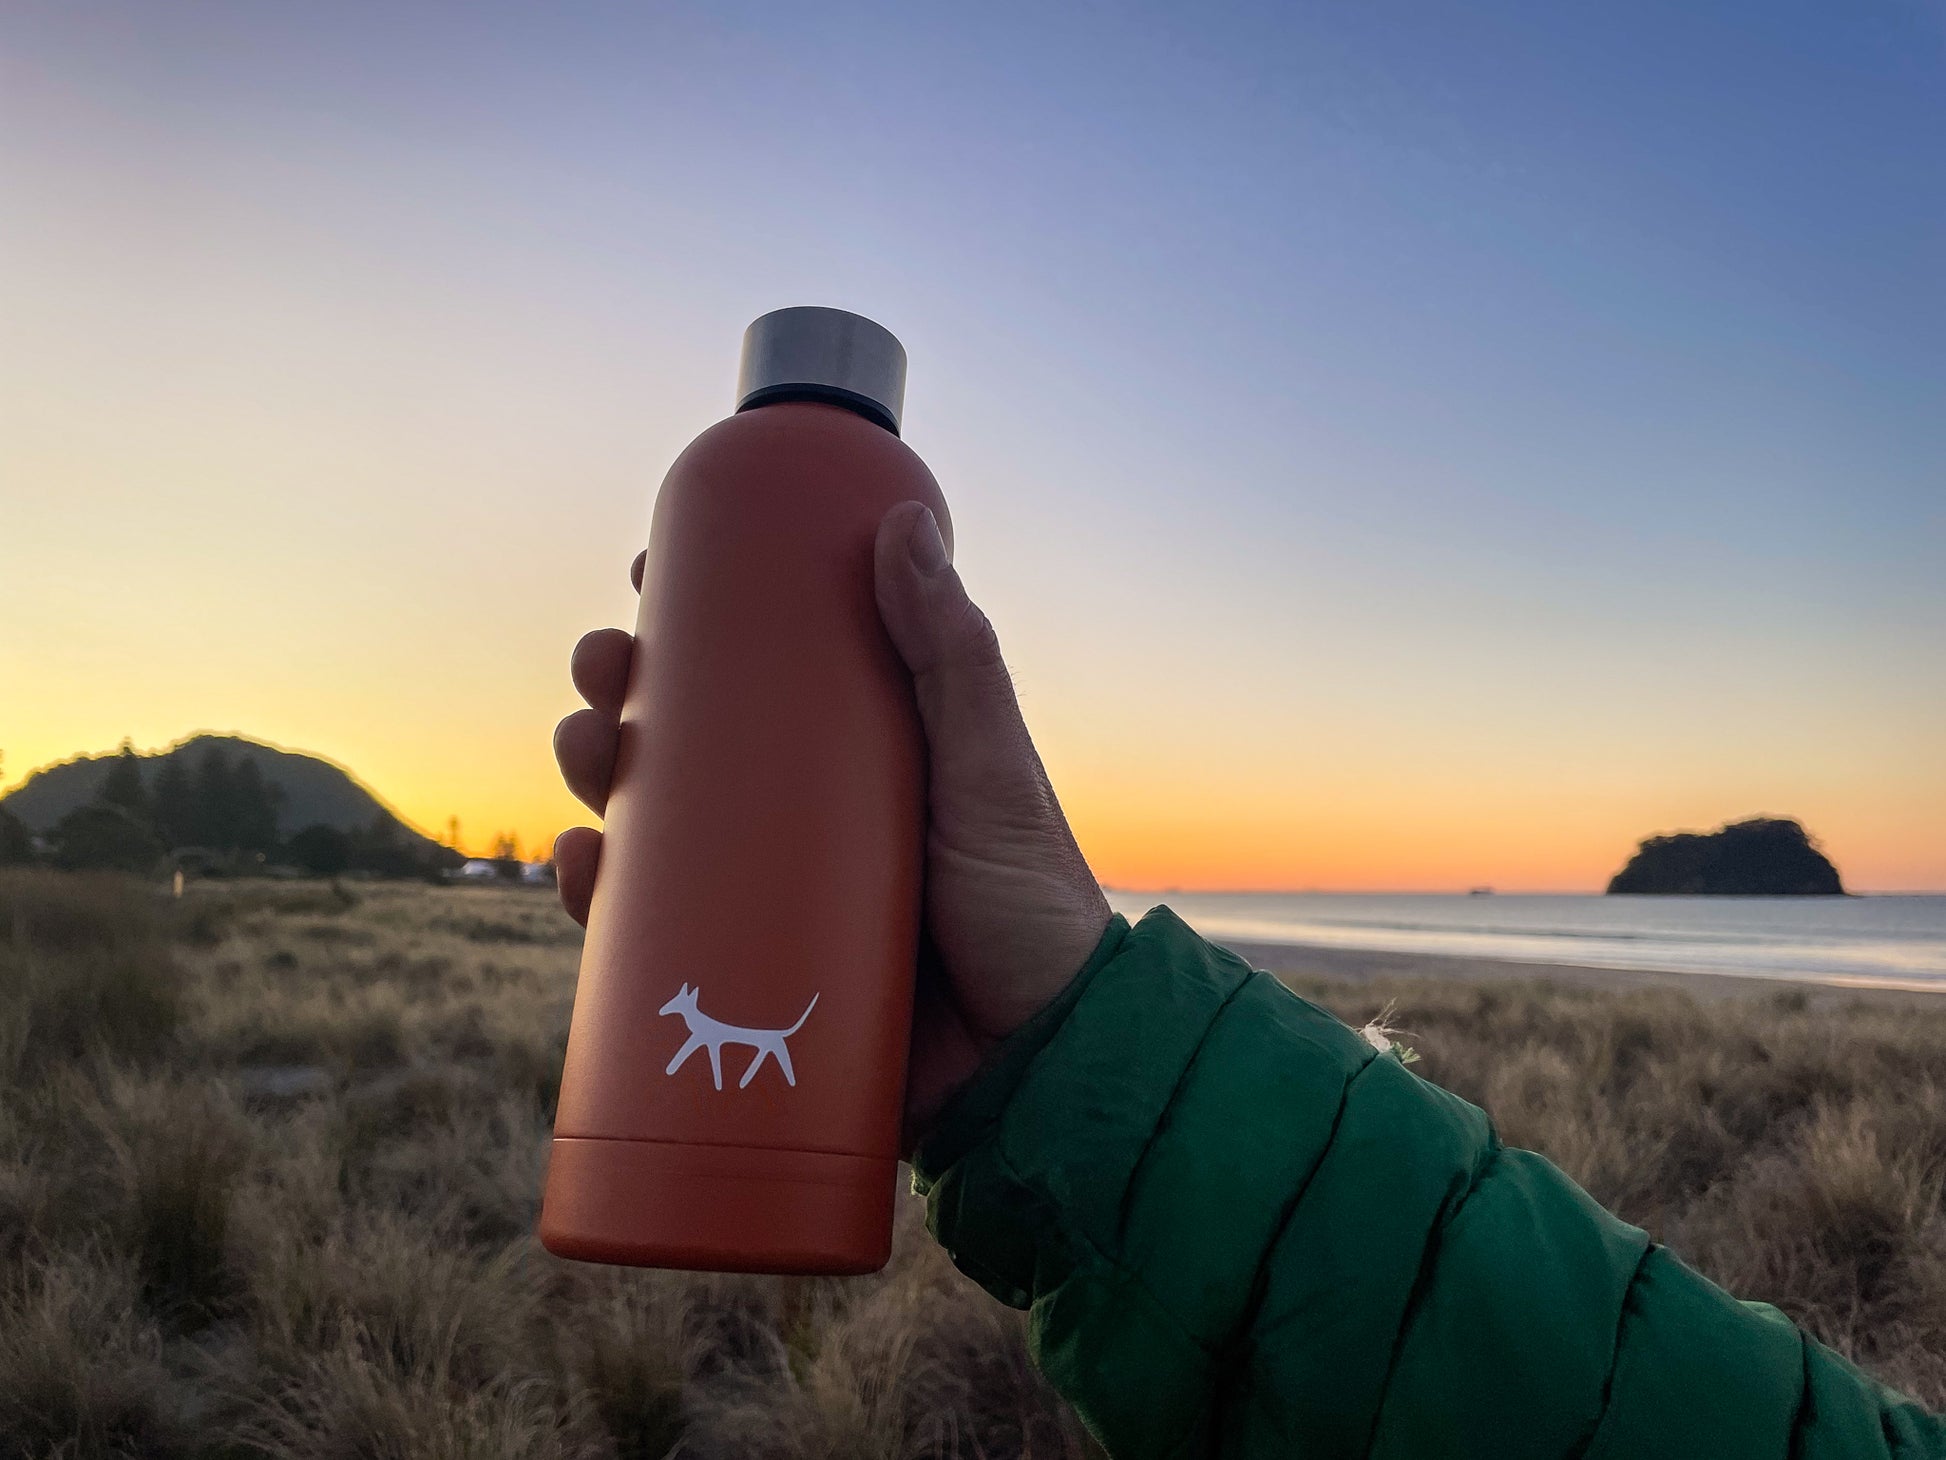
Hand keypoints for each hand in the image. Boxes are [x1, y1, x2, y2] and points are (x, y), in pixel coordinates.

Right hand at [553, 501, 1110, 1141]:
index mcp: (853, 755)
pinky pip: (651, 933)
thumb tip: (901, 522)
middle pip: (687, 740)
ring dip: (598, 778)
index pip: (759, 671)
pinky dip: (602, 897)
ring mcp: (768, 895)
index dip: (694, 622)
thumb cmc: (1028, 903)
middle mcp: (800, 817)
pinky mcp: (745, 977)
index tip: (648, 573)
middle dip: (622, 693)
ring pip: (656, 825)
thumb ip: (954, 655)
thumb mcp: (988, 765)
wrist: (1037, 1060)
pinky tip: (578, 863)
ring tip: (586, 751)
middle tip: (602, 665)